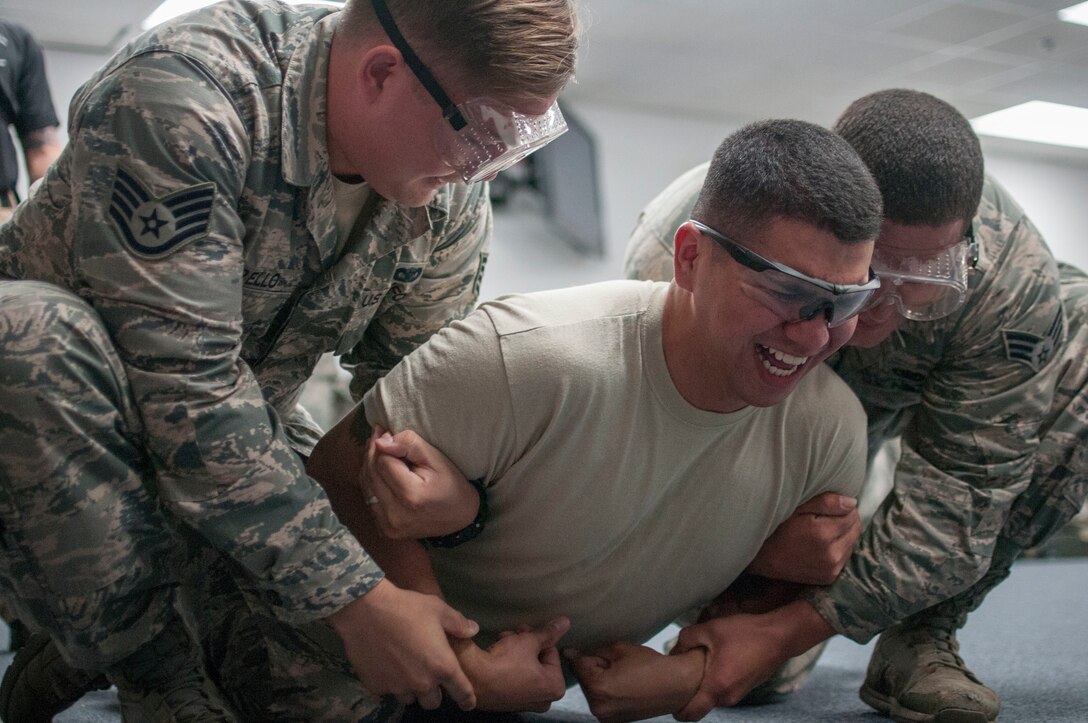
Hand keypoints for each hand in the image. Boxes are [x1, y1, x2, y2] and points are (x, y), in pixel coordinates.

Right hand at [326, 579, 478, 709]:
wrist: (366, 610)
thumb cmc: (407, 607)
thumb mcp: (438, 609)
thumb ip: (458, 624)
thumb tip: (473, 630)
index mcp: (442, 666)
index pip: (462, 693)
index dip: (467, 699)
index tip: (468, 703)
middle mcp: (422, 683)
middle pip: (433, 702)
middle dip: (434, 692)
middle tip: (428, 673)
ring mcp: (398, 687)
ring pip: (410, 698)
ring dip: (411, 688)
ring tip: (405, 668)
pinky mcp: (377, 686)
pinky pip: (388, 690)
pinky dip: (390, 682)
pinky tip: (386, 663)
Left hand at [363, 426, 479, 538]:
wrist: (460, 517)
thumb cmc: (451, 484)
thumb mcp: (436, 458)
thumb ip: (409, 444)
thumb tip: (381, 442)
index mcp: (411, 495)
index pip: (383, 463)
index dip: (382, 445)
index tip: (385, 431)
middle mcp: (396, 514)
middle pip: (371, 475)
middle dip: (371, 452)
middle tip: (377, 435)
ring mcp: (388, 526)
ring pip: (366, 487)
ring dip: (368, 466)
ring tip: (377, 450)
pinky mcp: (385, 531)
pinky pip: (370, 500)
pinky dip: (372, 483)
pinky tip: (379, 471)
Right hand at [454, 618, 569, 711]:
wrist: (473, 679)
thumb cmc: (506, 661)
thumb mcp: (529, 641)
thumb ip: (549, 633)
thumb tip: (566, 622)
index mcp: (555, 687)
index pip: (552, 652)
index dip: (538, 638)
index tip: (524, 631)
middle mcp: (543, 701)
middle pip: (539, 661)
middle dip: (527, 644)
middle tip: (514, 633)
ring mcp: (525, 704)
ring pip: (526, 669)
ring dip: (517, 651)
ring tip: (501, 641)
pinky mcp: (507, 703)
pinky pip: (515, 679)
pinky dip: (508, 666)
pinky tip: (496, 654)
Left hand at [567, 642, 704, 722]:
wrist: (675, 686)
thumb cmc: (649, 665)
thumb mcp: (619, 649)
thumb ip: (592, 651)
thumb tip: (568, 653)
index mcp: (598, 688)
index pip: (578, 663)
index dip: (590, 653)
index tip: (602, 652)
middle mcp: (598, 707)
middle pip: (583, 678)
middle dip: (594, 667)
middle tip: (618, 664)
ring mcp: (605, 717)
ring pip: (590, 689)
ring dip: (599, 679)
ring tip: (623, 675)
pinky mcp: (612, 721)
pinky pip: (600, 700)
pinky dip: (606, 691)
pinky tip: (623, 686)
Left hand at [671, 600, 832, 719]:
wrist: (779, 636)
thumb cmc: (746, 633)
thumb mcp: (711, 629)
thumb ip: (686, 639)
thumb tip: (674, 649)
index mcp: (717, 686)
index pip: (691, 714)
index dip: (677, 711)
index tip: (669, 700)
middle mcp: (727, 697)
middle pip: (700, 703)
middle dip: (690, 692)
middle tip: (680, 673)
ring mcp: (738, 695)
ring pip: (712, 696)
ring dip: (704, 685)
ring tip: (697, 664)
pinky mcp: (745, 689)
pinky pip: (724, 690)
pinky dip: (716, 681)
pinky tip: (714, 662)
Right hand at [747, 492, 860, 584]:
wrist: (763, 558)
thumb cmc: (778, 528)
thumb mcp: (797, 508)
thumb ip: (825, 502)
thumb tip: (852, 502)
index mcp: (823, 533)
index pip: (852, 514)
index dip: (844, 507)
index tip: (831, 506)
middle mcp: (831, 553)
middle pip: (856, 530)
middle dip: (847, 520)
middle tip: (830, 516)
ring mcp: (831, 568)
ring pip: (853, 543)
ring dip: (845, 535)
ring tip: (826, 530)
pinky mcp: (829, 577)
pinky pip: (845, 557)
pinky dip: (839, 548)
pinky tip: (824, 544)